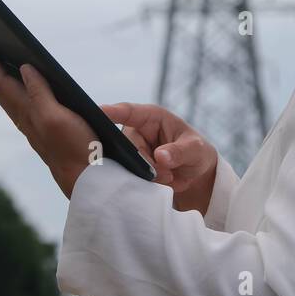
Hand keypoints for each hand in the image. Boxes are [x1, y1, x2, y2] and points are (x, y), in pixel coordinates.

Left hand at [0, 46, 98, 198]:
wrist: (85, 181)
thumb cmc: (74, 148)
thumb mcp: (56, 117)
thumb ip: (39, 93)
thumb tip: (24, 69)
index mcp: (28, 112)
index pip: (4, 84)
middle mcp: (26, 119)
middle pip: (1, 92)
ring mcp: (34, 127)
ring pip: (8, 102)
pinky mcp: (43, 134)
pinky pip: (19, 110)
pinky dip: (10, 99)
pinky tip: (13, 99)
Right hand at [100, 103, 217, 215]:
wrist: (195, 174)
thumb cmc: (195, 152)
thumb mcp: (195, 149)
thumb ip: (180, 151)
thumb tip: (160, 156)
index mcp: (151, 117)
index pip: (129, 112)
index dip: (113, 112)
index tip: (99, 111)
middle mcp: (136, 132)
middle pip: (127, 146)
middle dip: (146, 163)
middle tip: (168, 173)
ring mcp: (131, 151)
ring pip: (127, 165)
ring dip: (148, 175)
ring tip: (169, 176)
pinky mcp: (130, 168)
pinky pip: (130, 177)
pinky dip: (146, 184)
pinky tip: (161, 182)